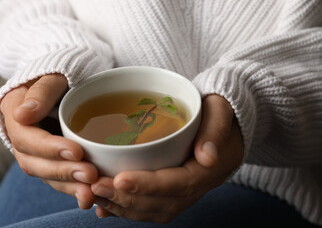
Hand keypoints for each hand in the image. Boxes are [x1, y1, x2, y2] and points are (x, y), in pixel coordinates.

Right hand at [1, 74, 97, 208]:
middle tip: (90, 175)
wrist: (71, 78)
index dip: (49, 147)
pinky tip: (91, 196)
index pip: (27, 137)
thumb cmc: (63, 71)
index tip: (76, 151)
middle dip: (62, 172)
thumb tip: (23, 114)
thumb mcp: (54, 73)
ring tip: (91, 194)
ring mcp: (38, 150)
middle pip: (35, 162)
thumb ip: (41, 91)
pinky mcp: (54, 158)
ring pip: (48, 175)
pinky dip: (74, 188)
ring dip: (69, 187)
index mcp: (16, 113)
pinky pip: (60, 178)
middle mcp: (23, 136)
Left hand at [91, 95, 243, 222]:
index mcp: (210, 168)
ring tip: (94, 195)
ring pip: (154, 210)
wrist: (227, 125)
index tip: (120, 178)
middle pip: (162, 203)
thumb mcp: (221, 110)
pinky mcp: (175, 191)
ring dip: (123, 207)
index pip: (179, 183)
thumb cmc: (221, 112)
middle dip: (127, 199)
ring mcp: (186, 192)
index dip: (149, 185)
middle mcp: (198, 186)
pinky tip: (105, 205)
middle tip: (95, 187)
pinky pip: (152, 208)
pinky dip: (127, 209)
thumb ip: (215, 129)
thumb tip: (207, 156)